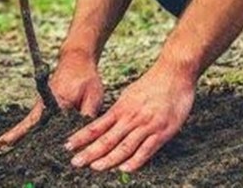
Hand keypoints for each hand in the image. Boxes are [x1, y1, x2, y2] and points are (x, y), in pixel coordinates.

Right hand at [0, 50, 103, 148]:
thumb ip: (86, 117)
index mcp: (55, 103)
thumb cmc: (86, 78)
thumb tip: (82, 137)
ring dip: (14, 135)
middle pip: (27, 125)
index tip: (14, 143)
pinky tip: (15, 141)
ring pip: (28, 124)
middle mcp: (44, 105)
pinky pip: (31, 122)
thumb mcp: (93, 97)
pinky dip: (23, 130)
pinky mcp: (43, 107)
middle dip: (12, 137)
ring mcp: (42, 106)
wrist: (77, 60)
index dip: (32, 137)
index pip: (43, 124)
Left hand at [65, 63, 194, 171]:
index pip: (97, 126)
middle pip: (106, 139)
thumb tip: (106, 121)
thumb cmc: (152, 83)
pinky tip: (125, 168)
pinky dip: (135, 160)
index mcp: (121, 108)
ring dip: (108, 159)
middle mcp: (130, 117)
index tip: (68, 145)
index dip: (81, 137)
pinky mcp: (162, 131)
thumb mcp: (130, 94)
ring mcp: (146, 125)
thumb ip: (120, 110)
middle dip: (89, 152)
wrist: (174, 73)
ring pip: (124, 146)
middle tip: (75, 162)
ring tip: (95, 168)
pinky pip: (146, 149)